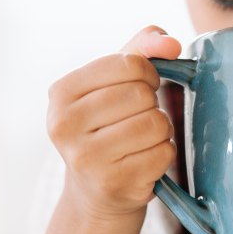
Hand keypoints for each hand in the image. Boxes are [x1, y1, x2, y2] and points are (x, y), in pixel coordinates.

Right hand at [46, 25, 182, 221]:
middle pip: (142, 94)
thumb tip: (171, 43)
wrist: (95, 189)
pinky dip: (164, 153)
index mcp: (61, 92)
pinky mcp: (114, 182)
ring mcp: (87, 158)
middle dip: (152, 103)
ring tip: (142, 138)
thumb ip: (142, 49)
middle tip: (137, 117)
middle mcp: (65, 125)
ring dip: (161, 129)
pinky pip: (164, 152)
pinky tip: (144, 159)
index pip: (128, 63)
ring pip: (156, 122)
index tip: (142, 85)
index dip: (148, 72)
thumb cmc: (108, 123)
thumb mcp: (114, 81)